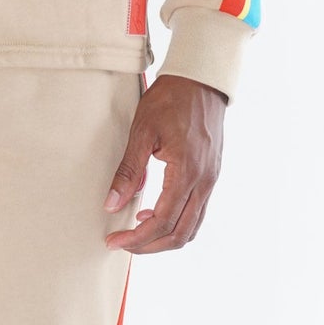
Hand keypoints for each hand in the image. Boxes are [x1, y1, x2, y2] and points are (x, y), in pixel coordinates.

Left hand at [102, 74, 226, 253]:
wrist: (201, 78)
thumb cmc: (171, 99)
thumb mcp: (143, 130)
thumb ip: (128, 170)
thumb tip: (112, 204)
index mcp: (187, 172)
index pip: (162, 221)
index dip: (137, 238)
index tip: (114, 241)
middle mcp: (205, 182)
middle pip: (180, 234)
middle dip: (150, 245)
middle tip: (123, 244)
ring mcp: (211, 180)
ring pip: (192, 227)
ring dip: (165, 237)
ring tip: (137, 231)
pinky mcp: (212, 174)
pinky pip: (197, 212)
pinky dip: (177, 221)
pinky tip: (154, 211)